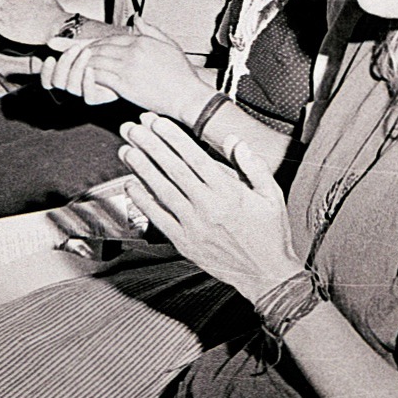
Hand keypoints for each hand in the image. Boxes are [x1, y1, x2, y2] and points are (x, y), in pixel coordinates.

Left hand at [43, 24, 209, 117]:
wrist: (187, 95)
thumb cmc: (181, 74)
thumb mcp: (169, 45)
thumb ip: (151, 30)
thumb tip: (136, 19)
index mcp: (142, 40)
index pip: (109, 37)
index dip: (90, 40)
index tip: (76, 43)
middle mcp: (133, 50)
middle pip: (99, 46)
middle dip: (79, 49)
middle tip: (61, 50)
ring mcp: (128, 66)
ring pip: (96, 60)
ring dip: (81, 63)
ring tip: (69, 65)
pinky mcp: (125, 83)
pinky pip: (99, 75)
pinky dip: (88, 75)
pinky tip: (81, 78)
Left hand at [119, 113, 300, 301]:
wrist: (266, 275)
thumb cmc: (271, 232)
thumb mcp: (271, 195)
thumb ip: (253, 166)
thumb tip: (235, 141)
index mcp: (229, 192)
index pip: (195, 158)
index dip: (173, 138)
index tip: (158, 123)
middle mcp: (208, 207)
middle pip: (173, 170)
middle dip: (151, 146)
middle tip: (133, 128)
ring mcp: (194, 226)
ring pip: (162, 191)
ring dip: (142, 169)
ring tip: (126, 150)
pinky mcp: (184, 243)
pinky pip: (159, 218)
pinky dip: (143, 201)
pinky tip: (131, 185)